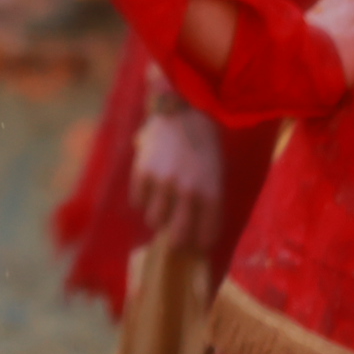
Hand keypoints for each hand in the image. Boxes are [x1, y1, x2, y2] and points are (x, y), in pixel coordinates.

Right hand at [129, 108, 221, 250]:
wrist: (183, 110)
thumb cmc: (204, 144)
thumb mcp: (215, 173)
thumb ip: (207, 200)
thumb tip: (196, 231)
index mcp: (211, 193)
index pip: (206, 234)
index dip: (200, 242)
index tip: (196, 243)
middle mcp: (188, 192)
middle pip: (177, 236)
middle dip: (176, 240)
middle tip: (175, 236)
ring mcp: (163, 183)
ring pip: (154, 221)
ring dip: (158, 216)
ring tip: (161, 205)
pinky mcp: (142, 172)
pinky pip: (138, 201)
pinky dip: (143, 198)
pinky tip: (150, 187)